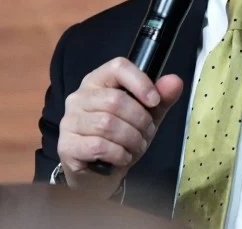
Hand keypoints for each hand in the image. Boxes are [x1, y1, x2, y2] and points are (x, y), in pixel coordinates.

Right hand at [57, 57, 182, 198]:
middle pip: (115, 100)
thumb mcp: (146, 116)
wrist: (98, 175)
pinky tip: (123, 157)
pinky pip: (98, 145)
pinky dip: (118, 154)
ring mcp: (69, 120)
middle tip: (147, 133)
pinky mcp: (66, 145)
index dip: (140, 82)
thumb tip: (175, 81)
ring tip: (137, 146)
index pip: (118, 67)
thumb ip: (161, 99)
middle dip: (140, 120)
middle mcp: (79, 96)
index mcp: (98, 81)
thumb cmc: (121, 139)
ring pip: (107, 124)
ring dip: (131, 139)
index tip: (155, 101)